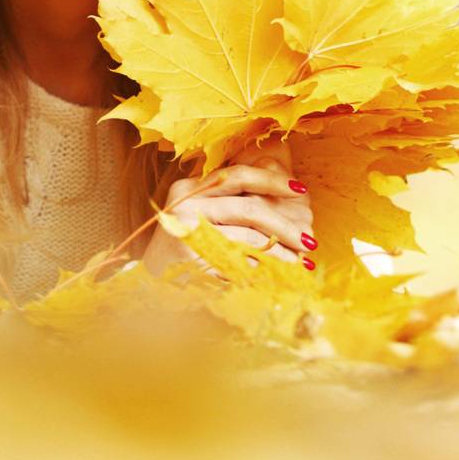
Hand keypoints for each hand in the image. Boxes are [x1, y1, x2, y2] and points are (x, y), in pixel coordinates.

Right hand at [140, 144, 315, 278]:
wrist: (148, 285)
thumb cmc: (185, 248)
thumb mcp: (203, 214)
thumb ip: (234, 197)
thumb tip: (285, 180)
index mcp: (190, 187)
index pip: (238, 173)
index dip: (272, 180)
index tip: (300, 190)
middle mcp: (185, 205)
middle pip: (248, 207)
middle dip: (285, 224)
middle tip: (310, 240)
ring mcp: (185, 232)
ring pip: (247, 237)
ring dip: (280, 252)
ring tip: (300, 262)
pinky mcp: (189, 261)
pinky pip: (237, 263)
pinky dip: (261, 269)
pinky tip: (277, 276)